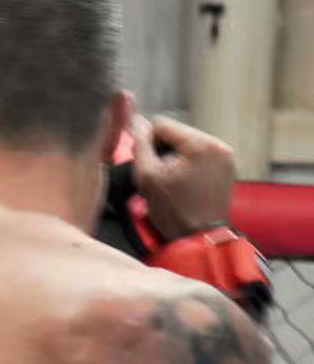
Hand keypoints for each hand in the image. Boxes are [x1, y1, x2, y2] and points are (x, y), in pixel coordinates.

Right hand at [131, 114, 234, 240]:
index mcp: (200, 144)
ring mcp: (226, 156)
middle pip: (177, 133)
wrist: (201, 239)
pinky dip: (189, 165)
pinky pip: (201, 156)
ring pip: (188, 144)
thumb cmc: (174, 212)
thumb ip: (140, 146)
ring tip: (173, 181)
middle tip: (160, 176)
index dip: (148, 143)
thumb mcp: (147, 177)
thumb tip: (136, 124)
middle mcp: (218, 145)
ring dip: (176, 157)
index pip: (162, 125)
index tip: (148, 164)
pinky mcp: (227, 168)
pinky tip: (185, 183)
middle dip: (164, 150)